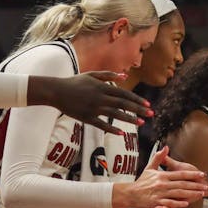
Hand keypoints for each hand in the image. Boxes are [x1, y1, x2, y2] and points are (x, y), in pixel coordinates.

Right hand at [30, 72, 151, 133]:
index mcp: (102, 87)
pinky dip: (112, 128)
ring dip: (129, 119)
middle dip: (138, 110)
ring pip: (115, 115)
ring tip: (141, 123)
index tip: (147, 105)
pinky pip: (101, 124)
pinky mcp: (86, 117)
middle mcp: (100, 97)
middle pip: (123, 104)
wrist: (57, 91)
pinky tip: (121, 132)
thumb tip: (124, 76)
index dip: (137, 100)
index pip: (124, 94)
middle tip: (150, 114)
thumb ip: (108, 75)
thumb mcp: (92, 75)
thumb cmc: (75, 82)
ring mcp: (93, 108)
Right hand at [126, 146, 207, 207]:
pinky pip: (169, 203)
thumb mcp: (149, 168)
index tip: (201, 174)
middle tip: (205, 185)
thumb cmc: (141, 182)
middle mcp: (162, 184)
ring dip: (190, 194)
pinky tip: (186, 203)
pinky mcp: (157, 202)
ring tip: (200, 194)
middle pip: (182, 184)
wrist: (130, 193)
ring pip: (178, 193)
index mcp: (162, 175)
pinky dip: (178, 203)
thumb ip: (158, 157)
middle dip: (195, 185)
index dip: (192, 174)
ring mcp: (160, 194)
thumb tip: (165, 147)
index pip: (180, 174)